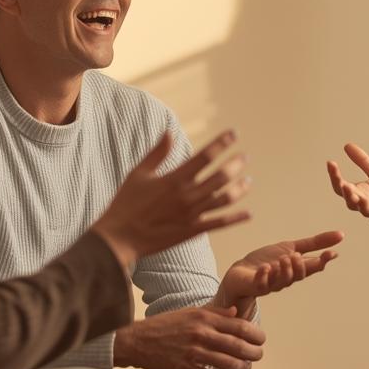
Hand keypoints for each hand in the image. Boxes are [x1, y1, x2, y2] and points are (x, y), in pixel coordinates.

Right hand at [92, 130, 250, 267]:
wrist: (119, 237)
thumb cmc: (125, 203)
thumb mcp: (138, 173)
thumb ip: (157, 152)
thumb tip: (169, 131)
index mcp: (174, 178)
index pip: (205, 156)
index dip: (222, 143)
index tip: (233, 134)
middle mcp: (187, 195)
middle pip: (221, 176)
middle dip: (235, 164)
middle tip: (244, 157)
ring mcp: (192, 214)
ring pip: (225, 199)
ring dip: (240, 188)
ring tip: (249, 180)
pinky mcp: (192, 231)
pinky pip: (220, 223)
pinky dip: (236, 218)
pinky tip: (248, 213)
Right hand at [113, 304, 267, 368]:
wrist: (137, 340)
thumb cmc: (165, 325)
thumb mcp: (190, 312)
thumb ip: (215, 312)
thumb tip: (236, 312)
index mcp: (204, 318)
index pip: (240, 326)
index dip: (256, 334)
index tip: (261, 339)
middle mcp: (201, 334)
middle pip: (239, 346)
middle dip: (254, 353)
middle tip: (259, 355)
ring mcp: (194, 353)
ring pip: (229, 364)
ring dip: (243, 368)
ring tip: (247, 367)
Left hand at [215, 230, 343, 318]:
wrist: (241, 271)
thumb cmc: (267, 260)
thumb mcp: (291, 247)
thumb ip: (314, 243)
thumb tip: (341, 235)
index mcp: (295, 269)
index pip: (313, 267)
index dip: (322, 261)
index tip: (331, 253)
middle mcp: (285, 278)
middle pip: (299, 276)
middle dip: (300, 267)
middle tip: (296, 256)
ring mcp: (270, 283)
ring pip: (282, 282)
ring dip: (284, 270)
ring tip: (283, 259)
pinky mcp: (255, 285)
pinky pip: (261, 284)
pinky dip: (264, 276)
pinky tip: (265, 268)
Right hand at [326, 142, 368, 249]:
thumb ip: (363, 161)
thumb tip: (347, 145)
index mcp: (359, 192)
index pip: (341, 185)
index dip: (334, 175)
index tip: (330, 162)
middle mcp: (362, 201)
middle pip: (346, 196)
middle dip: (340, 186)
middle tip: (336, 175)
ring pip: (357, 206)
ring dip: (351, 198)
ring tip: (347, 187)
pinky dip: (368, 208)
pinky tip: (365, 201)